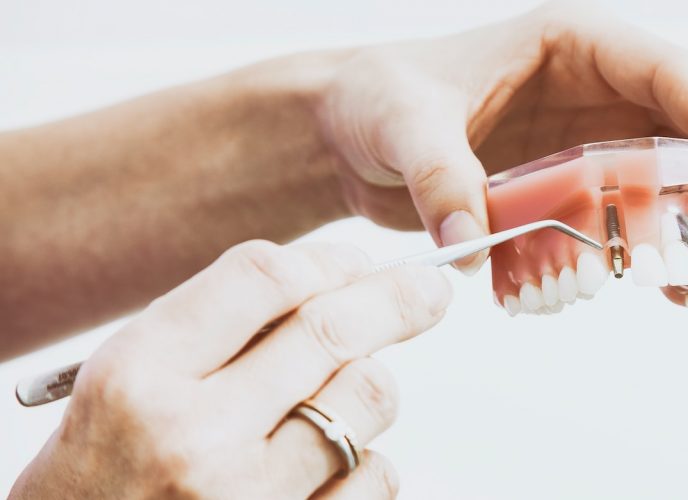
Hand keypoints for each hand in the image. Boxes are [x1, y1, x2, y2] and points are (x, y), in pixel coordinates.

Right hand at [10, 240, 451, 498]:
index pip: (263, 277)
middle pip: (332, 331)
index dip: (327, 260)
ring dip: (370, 386)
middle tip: (429, 289)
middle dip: (397, 297)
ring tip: (341, 396)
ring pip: (368, 399)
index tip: (359, 263)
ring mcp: (246, 497)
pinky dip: (368, 460)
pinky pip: (376, 475)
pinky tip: (330, 465)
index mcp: (140, 375)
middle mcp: (193, 435)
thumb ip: (217, 329)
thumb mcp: (127, 382)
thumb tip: (339, 280)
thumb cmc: (103, 472)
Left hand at [313, 0, 687, 293]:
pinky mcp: (588, 189)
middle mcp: (607, 89)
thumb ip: (438, 175)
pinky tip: (687, 296)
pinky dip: (680, 252)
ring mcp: (604, 140)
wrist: (353, 136)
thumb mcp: (402, 124)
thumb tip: (472, 244)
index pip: (678, 76)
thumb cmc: (378, 100)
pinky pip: (655, 216)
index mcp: (579, 46)